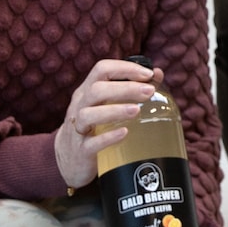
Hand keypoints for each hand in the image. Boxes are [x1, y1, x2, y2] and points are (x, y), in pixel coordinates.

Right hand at [54, 59, 159, 190]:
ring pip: (88, 114)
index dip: (125, 68)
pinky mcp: (81, 151)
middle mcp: (80, 105)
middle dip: (125, 88)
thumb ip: (130, 88)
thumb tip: (158, 74)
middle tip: (149, 91)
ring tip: (137, 111)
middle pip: (96, 90)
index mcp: (88, 90)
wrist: (69, 158)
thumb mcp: (107, 103)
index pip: (102, 69)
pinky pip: (91, 143)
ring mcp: (77, 128)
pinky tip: (124, 133)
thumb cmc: (95, 124)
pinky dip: (108, 137)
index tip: (148, 74)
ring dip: (114, 110)